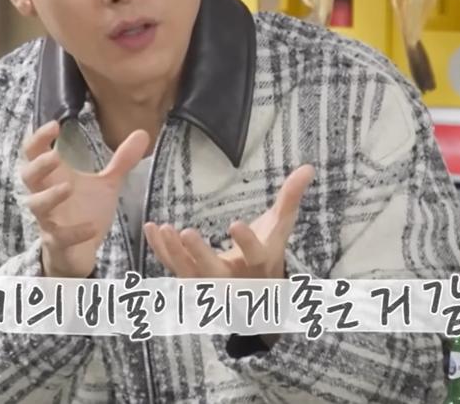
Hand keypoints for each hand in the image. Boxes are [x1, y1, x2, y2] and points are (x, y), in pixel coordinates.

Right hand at [21, 121, 148, 278]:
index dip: (39, 137)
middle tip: (54, 155)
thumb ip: (121, 161)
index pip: (35, 152)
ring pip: (36, 206)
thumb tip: (142, 132)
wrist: (80, 251)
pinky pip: (59, 237)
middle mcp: (46, 195)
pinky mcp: (57, 242)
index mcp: (54, 176)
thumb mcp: (106, 184)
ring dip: (49, 196)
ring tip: (68, 186)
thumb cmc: (85, 211)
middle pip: (28, 176)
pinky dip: (74, 232)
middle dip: (38, 165)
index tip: (55, 124)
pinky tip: (92, 227)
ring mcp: (49, 219)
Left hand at [144, 165, 314, 280]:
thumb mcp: (280, 227)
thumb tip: (308, 167)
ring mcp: (210, 284)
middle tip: (185, 233)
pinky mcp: (192, 281)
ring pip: (188, 274)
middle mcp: (234, 280)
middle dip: (199, 255)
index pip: (255, 255)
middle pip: (215, 272)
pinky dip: (161, 251)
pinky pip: (173, 268)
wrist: (255, 293)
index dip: (247, 242)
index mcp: (259, 264)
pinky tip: (151, 228)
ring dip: (174, 254)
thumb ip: (290, 198)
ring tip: (162, 229)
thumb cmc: (267, 252)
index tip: (235, 224)